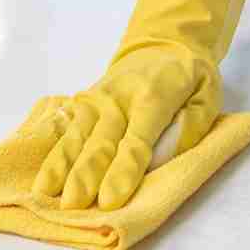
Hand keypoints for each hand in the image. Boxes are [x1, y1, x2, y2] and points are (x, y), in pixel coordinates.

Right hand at [32, 43, 222, 210]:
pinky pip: (67, 131)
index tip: (112, 199)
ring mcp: (97, 99)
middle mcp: (119, 97)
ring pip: (78, 137)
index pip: (137, 139)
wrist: (161, 43)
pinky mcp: (83, 103)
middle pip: (101, 141)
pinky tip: (43, 181)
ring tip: (47, 195)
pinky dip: (54, 156)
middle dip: (87, 174)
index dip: (124, 170)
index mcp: (154, 96)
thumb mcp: (207, 95)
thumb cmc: (188, 78)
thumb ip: (192, 126)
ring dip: (62, 167)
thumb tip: (166, 158)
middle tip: (74, 205)